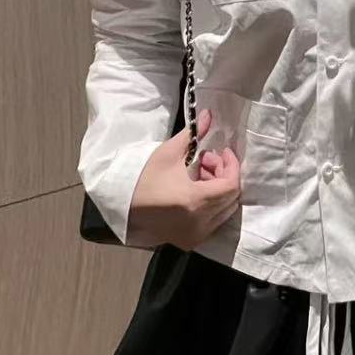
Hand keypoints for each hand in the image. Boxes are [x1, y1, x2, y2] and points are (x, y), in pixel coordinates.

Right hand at [126, 108, 240, 249]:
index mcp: (195, 201)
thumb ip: (194, 134)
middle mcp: (199, 223)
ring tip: (199, 174)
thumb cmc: (145, 178)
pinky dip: (212, 206)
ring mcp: (195, 235)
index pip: (231, 185)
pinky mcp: (190, 241)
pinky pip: (214, 222)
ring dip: (219, 190)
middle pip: (231, 198)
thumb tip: (208, 114)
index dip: (231, 165)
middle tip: (206, 160)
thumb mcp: (169, 152)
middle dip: (224, 175)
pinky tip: (196, 190)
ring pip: (224, 211)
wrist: (123, 205)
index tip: (223, 151)